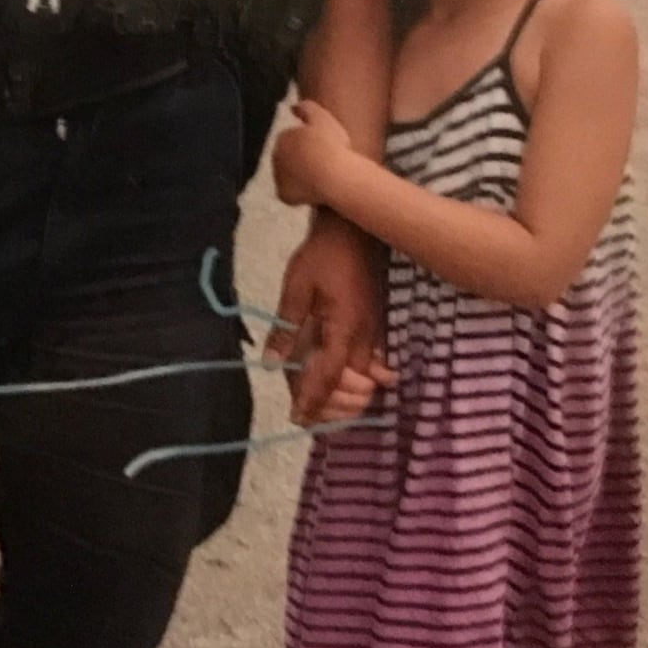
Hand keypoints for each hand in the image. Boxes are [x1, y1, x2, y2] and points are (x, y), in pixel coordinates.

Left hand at [264, 212, 387, 426]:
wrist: (355, 229)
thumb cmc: (322, 254)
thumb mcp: (296, 287)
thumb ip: (286, 327)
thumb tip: (272, 362)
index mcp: (344, 328)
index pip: (329, 376)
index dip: (313, 400)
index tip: (297, 418)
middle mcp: (364, 337)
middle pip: (353, 387)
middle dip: (331, 404)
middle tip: (304, 409)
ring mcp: (374, 332)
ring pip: (365, 378)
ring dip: (344, 393)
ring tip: (317, 398)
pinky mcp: (375, 325)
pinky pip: (372, 362)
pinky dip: (360, 377)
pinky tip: (348, 382)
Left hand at [272, 98, 354, 208]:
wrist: (335, 176)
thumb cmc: (332, 146)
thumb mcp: (323, 118)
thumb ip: (306, 108)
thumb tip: (292, 107)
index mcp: (283, 137)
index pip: (293, 140)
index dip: (310, 145)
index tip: (324, 150)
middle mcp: (275, 156)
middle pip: (290, 158)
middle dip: (302, 160)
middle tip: (324, 165)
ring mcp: (278, 177)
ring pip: (290, 176)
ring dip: (301, 177)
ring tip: (322, 178)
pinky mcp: (283, 195)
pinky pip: (291, 194)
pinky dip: (301, 194)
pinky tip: (316, 192)